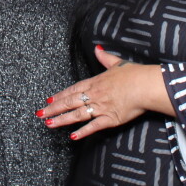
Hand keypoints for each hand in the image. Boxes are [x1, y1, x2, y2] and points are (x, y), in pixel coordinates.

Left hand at [37, 46, 174, 140]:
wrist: (145, 85)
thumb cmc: (134, 74)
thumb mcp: (117, 63)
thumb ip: (105, 58)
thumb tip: (98, 49)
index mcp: (95, 82)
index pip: (72, 90)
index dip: (60, 95)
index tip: (49, 100)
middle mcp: (94, 95)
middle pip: (70, 102)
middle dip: (53, 108)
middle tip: (40, 114)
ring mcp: (101, 107)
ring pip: (77, 115)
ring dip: (62, 120)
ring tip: (49, 124)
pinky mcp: (110, 119)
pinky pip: (93, 126)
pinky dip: (83, 132)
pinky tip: (73, 136)